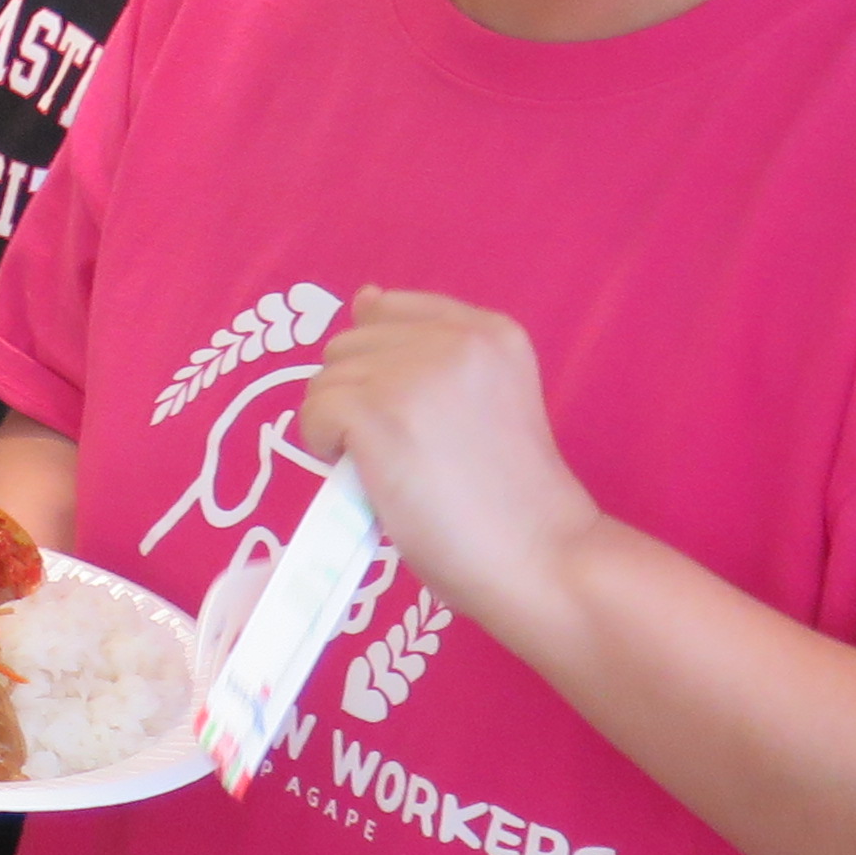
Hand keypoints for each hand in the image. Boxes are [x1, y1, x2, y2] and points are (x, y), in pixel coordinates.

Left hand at [297, 289, 600, 627]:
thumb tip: (363, 298)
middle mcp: (454, 338)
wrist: (541, 556)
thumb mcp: (483, 398)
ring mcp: (413, 374)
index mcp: (490, 330)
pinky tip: (366, 475)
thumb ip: (427, 351)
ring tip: (389, 466)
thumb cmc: (511, 495)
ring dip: (339, 425)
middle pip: (349, 344)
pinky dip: (324, 447)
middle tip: (403, 449)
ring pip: (324, 380)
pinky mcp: (378, 413)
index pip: (390, 309)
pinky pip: (314, 413)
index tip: (407, 409)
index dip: (381, 362)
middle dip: (357, 395)